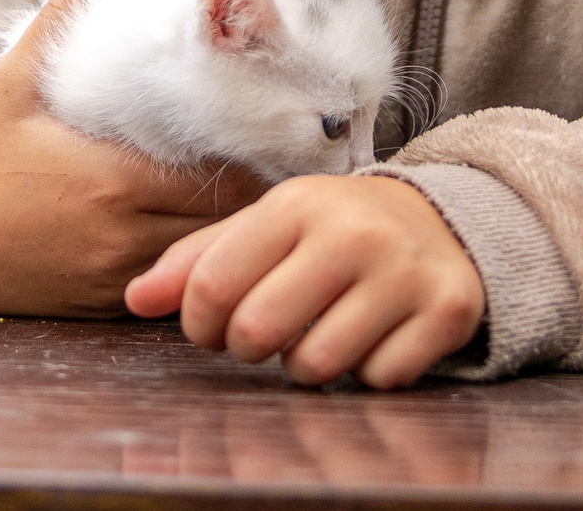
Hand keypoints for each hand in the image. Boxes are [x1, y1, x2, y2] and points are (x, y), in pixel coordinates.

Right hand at [0, 0, 267, 316]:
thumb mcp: (12, 84)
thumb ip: (61, 22)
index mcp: (111, 182)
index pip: (221, 176)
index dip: (251, 152)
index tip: (265, 123)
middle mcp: (123, 238)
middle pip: (228, 223)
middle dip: (254, 191)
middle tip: (273, 155)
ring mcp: (118, 279)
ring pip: (206, 258)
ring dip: (230, 230)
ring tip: (249, 191)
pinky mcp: (108, 306)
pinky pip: (174, 284)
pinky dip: (192, 258)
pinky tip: (203, 232)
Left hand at [124, 174, 484, 388]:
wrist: (439, 220)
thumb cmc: (331, 230)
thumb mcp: (266, 227)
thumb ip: (197, 260)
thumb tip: (135, 299)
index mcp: (297, 204)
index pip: (214, 284)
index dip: (200, 323)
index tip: (213, 325)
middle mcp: (353, 232)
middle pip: (259, 331)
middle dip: (248, 348)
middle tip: (263, 335)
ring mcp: (404, 272)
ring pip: (317, 366)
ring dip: (305, 367)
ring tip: (317, 334)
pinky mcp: (447, 309)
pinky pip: (380, 378)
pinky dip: (367, 372)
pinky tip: (372, 338)